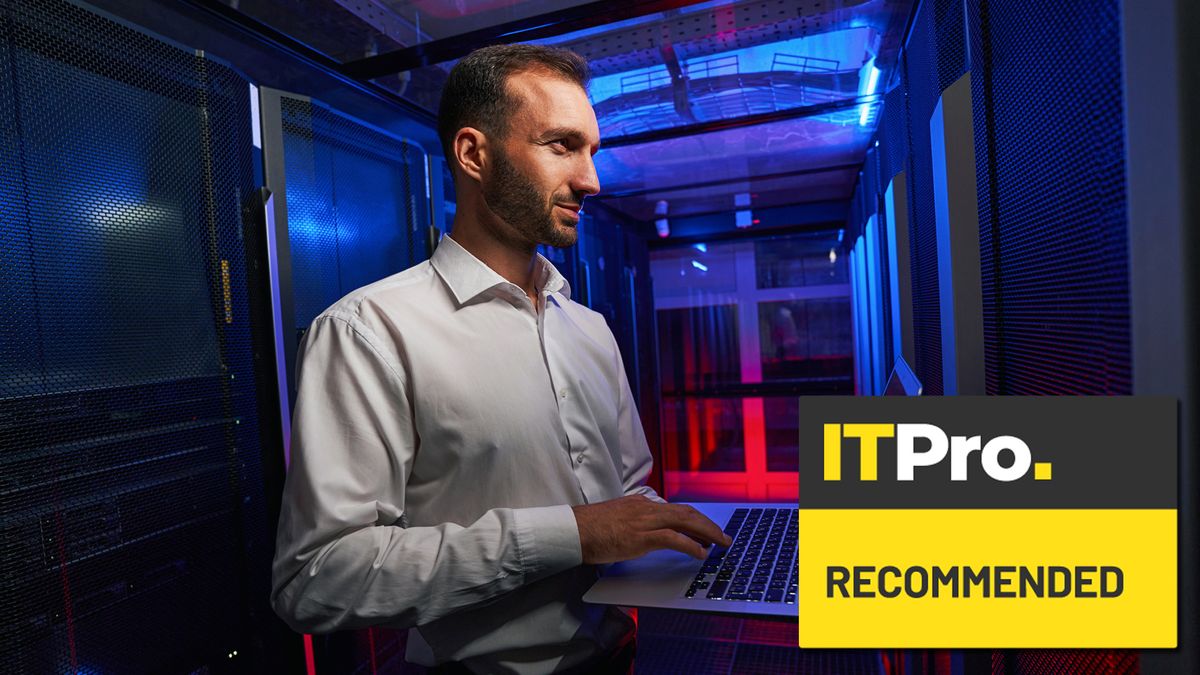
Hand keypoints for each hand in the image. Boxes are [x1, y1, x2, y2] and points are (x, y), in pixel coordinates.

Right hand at [571, 495, 732, 564]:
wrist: (574, 530)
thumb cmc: (590, 529)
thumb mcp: (617, 518)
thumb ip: (634, 520)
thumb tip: (647, 531)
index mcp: (641, 503)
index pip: (676, 509)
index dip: (695, 519)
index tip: (707, 529)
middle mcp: (647, 508)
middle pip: (686, 512)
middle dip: (708, 524)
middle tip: (723, 537)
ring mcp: (645, 521)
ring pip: (685, 521)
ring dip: (707, 533)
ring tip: (720, 543)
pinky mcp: (641, 536)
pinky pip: (673, 539)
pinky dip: (691, 545)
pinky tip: (701, 554)